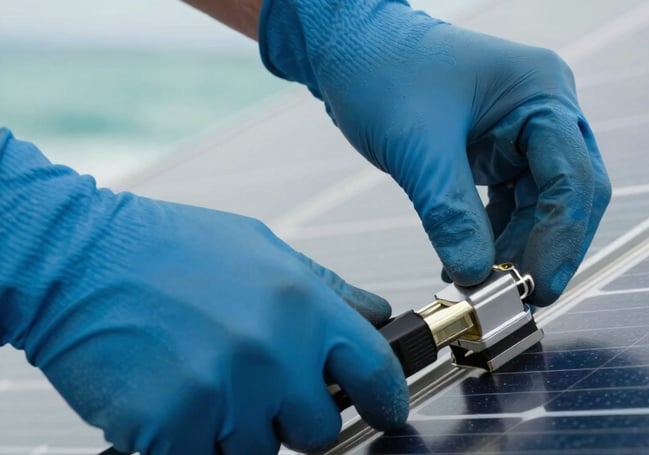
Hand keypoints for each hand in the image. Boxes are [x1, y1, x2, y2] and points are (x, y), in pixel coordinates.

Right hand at [0, 130, 407, 453]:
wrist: (78, 259)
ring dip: (238, 429)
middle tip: (257, 385)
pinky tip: (175, 396)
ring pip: (260, 451)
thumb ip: (326, 289)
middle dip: (294, 416)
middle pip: (319, 428)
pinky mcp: (173, 428)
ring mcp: (223, 394)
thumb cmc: (168, 249)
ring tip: (205, 378)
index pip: (375, 370)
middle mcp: (271, 352)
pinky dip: (194, 441)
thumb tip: (375, 314)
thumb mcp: (262, 248)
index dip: (388, 397)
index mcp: (301, 304)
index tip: (386, 409)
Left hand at [260, 0, 610, 305]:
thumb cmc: (382, 68)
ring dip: (516, 249)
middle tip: (518, 297)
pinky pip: (510, 204)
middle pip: (568, 195)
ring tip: (483, 288)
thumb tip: (475, 276)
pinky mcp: (498, 150)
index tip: (539, 287)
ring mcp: (522, 131)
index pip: (572, 177)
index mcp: (541, 92)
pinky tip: (470, 265)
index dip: (562, 239)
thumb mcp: (417, 145)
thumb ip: (449, 213)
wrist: (350, 48)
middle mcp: (543, 110)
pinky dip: (494, 237)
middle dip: (544, 248)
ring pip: (539, 206)